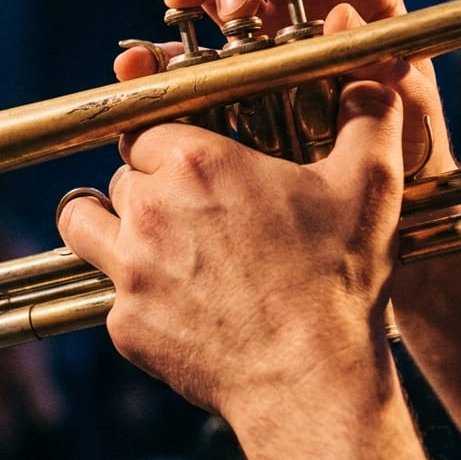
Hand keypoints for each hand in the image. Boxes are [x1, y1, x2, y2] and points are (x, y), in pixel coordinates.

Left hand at [56, 80, 405, 418]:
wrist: (310, 379)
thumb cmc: (337, 280)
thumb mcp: (368, 187)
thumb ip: (368, 119)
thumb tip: (375, 80)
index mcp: (195, 162)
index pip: (149, 129)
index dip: (170, 144)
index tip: (190, 161)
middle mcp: (149, 207)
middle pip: (122, 175)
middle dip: (148, 186)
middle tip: (186, 208)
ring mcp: (128, 268)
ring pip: (85, 223)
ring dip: (106, 224)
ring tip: (141, 238)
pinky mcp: (123, 323)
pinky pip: (110, 295)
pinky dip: (135, 296)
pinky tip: (177, 304)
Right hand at [117, 0, 458, 179]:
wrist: (378, 210)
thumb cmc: (407, 153)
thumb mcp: (407, 110)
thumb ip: (385, 66)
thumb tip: (340, 14)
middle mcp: (298, 4)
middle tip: (231, 9)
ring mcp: (255, 34)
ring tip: (180, 9)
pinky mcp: (219, 74)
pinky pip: (180, 49)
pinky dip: (157, 50)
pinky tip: (140, 61)